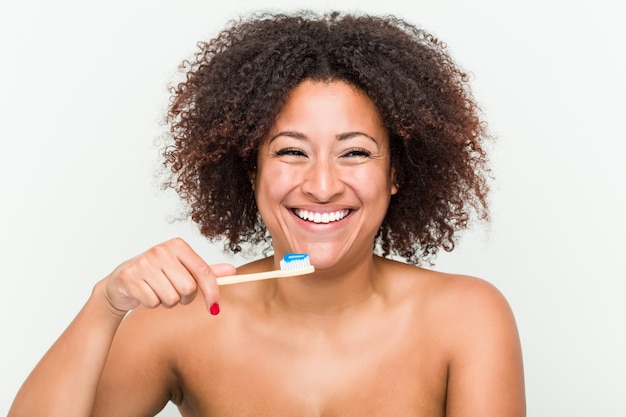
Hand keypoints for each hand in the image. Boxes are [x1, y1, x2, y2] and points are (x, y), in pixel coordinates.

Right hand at [102, 238, 234, 313]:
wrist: (121, 281)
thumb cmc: (157, 274)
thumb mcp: (183, 269)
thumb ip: (206, 271)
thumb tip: (233, 271)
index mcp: (178, 245)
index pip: (203, 272)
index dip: (212, 292)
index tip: (215, 307)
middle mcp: (161, 250)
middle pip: (189, 288)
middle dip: (184, 298)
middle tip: (174, 292)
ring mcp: (144, 262)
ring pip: (171, 298)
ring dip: (167, 302)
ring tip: (158, 291)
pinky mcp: (130, 277)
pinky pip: (153, 302)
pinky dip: (151, 303)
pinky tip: (144, 293)